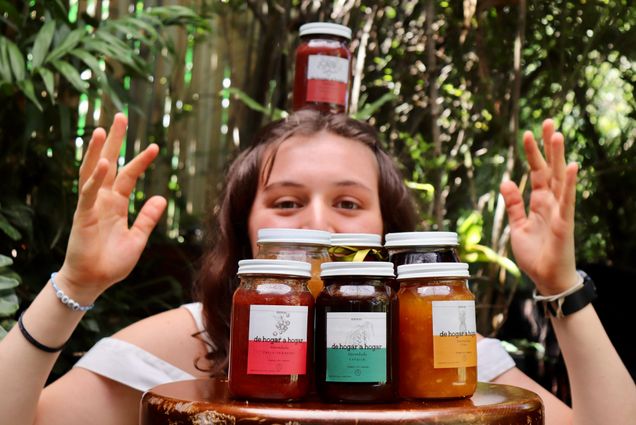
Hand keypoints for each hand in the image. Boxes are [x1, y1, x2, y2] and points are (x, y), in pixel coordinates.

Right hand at [56, 113, 166, 302]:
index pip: (129, 175)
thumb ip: (148, 218)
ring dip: (98, 151)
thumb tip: (161, 197)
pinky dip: (95, 178)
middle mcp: (103, 199)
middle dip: (114, 141)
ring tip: (103, 129)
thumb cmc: (112, 262)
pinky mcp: (84, 215)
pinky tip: (102, 164)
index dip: (141, 160)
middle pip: (109, 163)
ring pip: (93, 171)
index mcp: (117, 204)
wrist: (94, 282)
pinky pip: (88, 193)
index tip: (155, 146)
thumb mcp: (138, 238)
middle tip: (120, 116)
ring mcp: (92, 205)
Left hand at [500, 119, 578, 294]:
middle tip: (547, 122)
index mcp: (539, 202)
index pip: (536, 172)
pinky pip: (567, 200)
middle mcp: (551, 202)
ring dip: (558, 157)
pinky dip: (568, 183)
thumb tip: (506, 181)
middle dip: (547, 146)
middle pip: (549, 168)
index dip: (532, 153)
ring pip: (558, 178)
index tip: (528, 133)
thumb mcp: (518, 226)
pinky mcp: (564, 222)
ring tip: (556, 135)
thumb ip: (514, 204)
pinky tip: (572, 166)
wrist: (546, 278)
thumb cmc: (535, 254)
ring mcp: (559, 210)